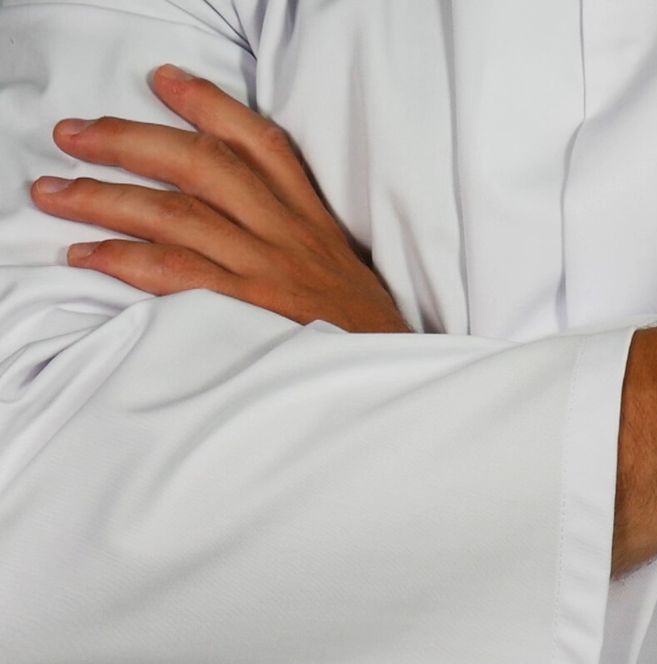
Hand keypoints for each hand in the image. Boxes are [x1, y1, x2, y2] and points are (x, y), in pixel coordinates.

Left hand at [30, 64, 409, 333]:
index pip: (261, 144)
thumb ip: (299, 239)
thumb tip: (238, 219)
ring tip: (54, 191)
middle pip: (202, 165)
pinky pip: (175, 274)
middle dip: (129, 141)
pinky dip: (124, 260)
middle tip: (74, 135)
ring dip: (105, 197)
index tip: (164, 81)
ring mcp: (266, 271)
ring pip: (176, 213)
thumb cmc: (362, 332)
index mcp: (312, 220)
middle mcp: (287, 235)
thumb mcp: (343, 270)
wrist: (390, 377)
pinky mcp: (248, 311)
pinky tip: (87, 254)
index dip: (209, 105)